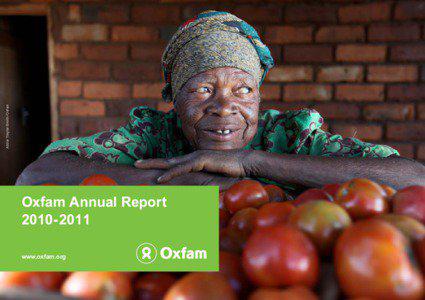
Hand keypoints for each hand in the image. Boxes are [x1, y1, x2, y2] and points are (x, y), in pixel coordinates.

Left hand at [134, 150, 251, 182]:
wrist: (246, 164)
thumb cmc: (233, 172)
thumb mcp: (215, 178)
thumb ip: (206, 184)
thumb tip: (201, 193)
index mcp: (195, 161)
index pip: (174, 163)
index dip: (160, 165)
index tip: (148, 167)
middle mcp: (193, 157)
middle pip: (168, 160)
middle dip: (150, 161)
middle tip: (135, 163)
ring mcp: (197, 157)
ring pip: (171, 162)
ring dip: (154, 165)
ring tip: (139, 165)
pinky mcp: (202, 161)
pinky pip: (182, 168)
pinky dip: (170, 174)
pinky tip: (159, 180)